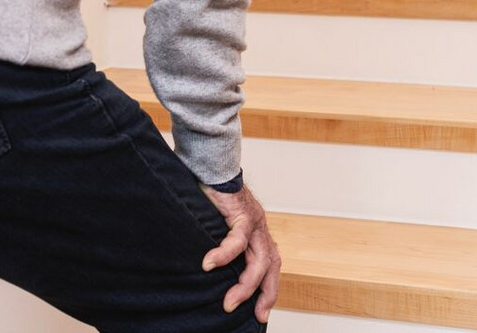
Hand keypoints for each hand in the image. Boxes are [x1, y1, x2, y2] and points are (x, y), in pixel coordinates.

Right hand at [199, 180, 280, 323]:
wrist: (211, 162)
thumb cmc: (212, 193)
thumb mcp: (219, 224)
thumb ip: (221, 242)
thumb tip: (206, 267)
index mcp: (256, 231)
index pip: (270, 263)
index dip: (268, 288)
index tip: (261, 312)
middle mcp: (259, 227)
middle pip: (271, 265)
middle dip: (264, 293)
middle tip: (256, 315)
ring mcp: (253, 220)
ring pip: (258, 258)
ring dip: (245, 284)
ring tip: (229, 301)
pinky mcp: (241, 211)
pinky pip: (238, 238)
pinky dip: (224, 254)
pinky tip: (209, 264)